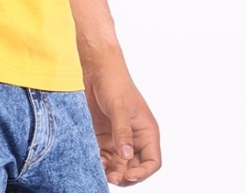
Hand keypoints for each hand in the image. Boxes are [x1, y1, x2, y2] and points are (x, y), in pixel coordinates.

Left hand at [83, 54, 160, 184]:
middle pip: (134, 167)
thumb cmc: (113, 81)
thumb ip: (122, 132)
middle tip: (112, 177)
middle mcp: (134, 137)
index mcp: (146, 131)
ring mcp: (117, 138)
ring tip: (101, 169)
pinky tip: (94, 160)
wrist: (94, 68)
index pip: (152, 161)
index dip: (143, 172)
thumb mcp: (119, 107)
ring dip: (111, 172)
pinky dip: (100, 162)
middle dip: (125, 176)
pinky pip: (104, 157)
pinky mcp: (102, 136)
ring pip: (118, 166)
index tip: (130, 176)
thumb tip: (127, 156)